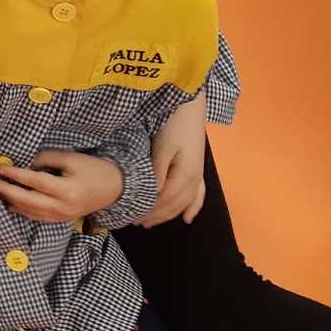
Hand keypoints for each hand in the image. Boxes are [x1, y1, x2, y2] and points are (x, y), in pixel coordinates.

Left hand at [0, 150, 124, 223]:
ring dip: (13, 201)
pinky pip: (39, 217)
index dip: (16, 174)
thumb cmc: (94, 169)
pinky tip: (12, 204)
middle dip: (8, 191)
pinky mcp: (63, 220)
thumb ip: (46, 159)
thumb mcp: (71, 158)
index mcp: (67, 190)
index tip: (0, 168)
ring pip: (32, 212)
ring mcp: (63, 216)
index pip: (35, 182)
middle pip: (29, 201)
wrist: (116, 188)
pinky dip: (24, 211)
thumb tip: (25, 162)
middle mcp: (63, 207)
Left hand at [143, 94, 207, 226]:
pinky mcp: (198, 169)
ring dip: (169, 214)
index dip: (149, 211)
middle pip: (174, 205)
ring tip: (152, 223)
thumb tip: (152, 195)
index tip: (132, 217)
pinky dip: (192, 207)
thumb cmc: (174, 124)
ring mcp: (198, 175)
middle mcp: (195, 179)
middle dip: (156, 216)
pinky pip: (198, 195)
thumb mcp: (162, 148)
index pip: (164, 201)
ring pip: (184, 202)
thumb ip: (158, 173)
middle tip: (136, 223)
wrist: (191, 107)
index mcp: (185, 175)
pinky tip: (187, 218)